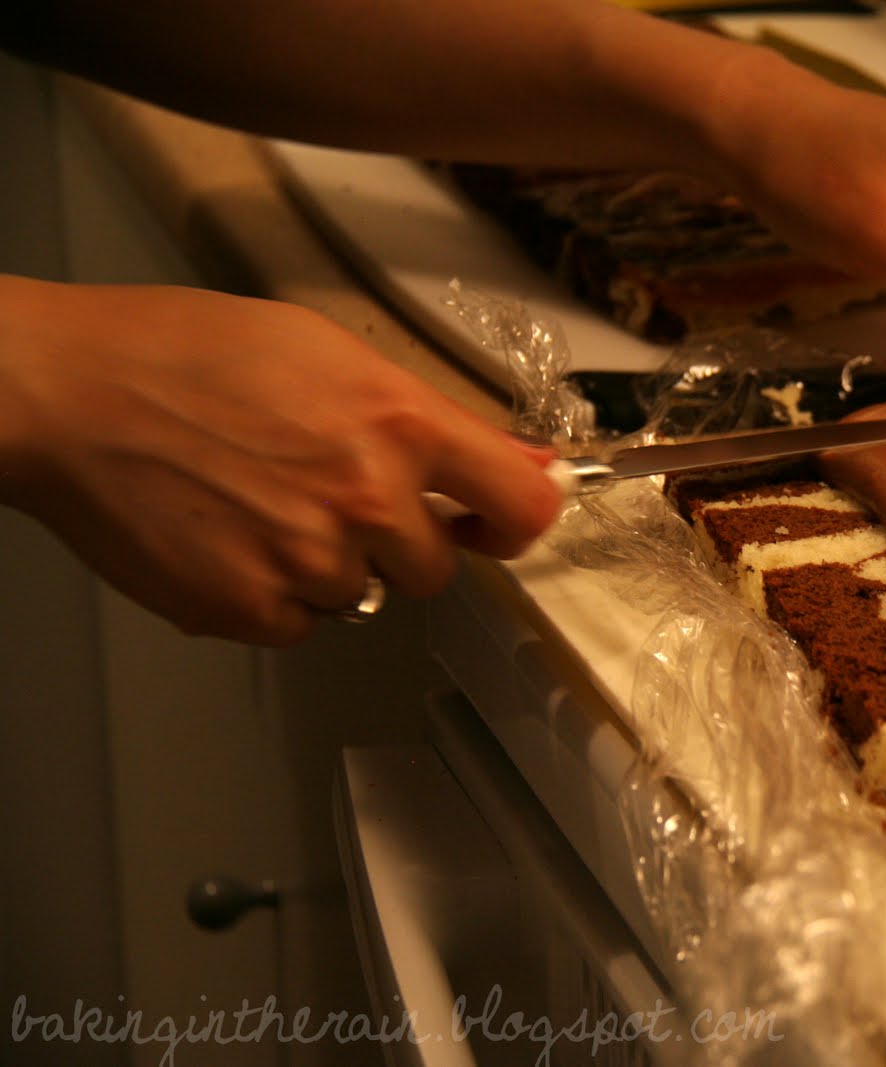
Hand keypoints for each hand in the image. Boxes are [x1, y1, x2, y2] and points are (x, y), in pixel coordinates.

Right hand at [0, 276, 566, 644]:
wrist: (72, 393)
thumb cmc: (189, 354)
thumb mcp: (331, 353)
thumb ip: (430, 418)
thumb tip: (522, 459)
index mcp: (402, 424)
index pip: (523, 504)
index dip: (517, 520)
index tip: (497, 523)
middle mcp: (369, 498)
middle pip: (435, 567)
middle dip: (397, 540)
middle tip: (327, 492)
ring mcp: (311, 560)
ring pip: (364, 596)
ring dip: (331, 565)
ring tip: (262, 503)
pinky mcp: (252, 608)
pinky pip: (302, 623)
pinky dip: (274, 595)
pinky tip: (231, 536)